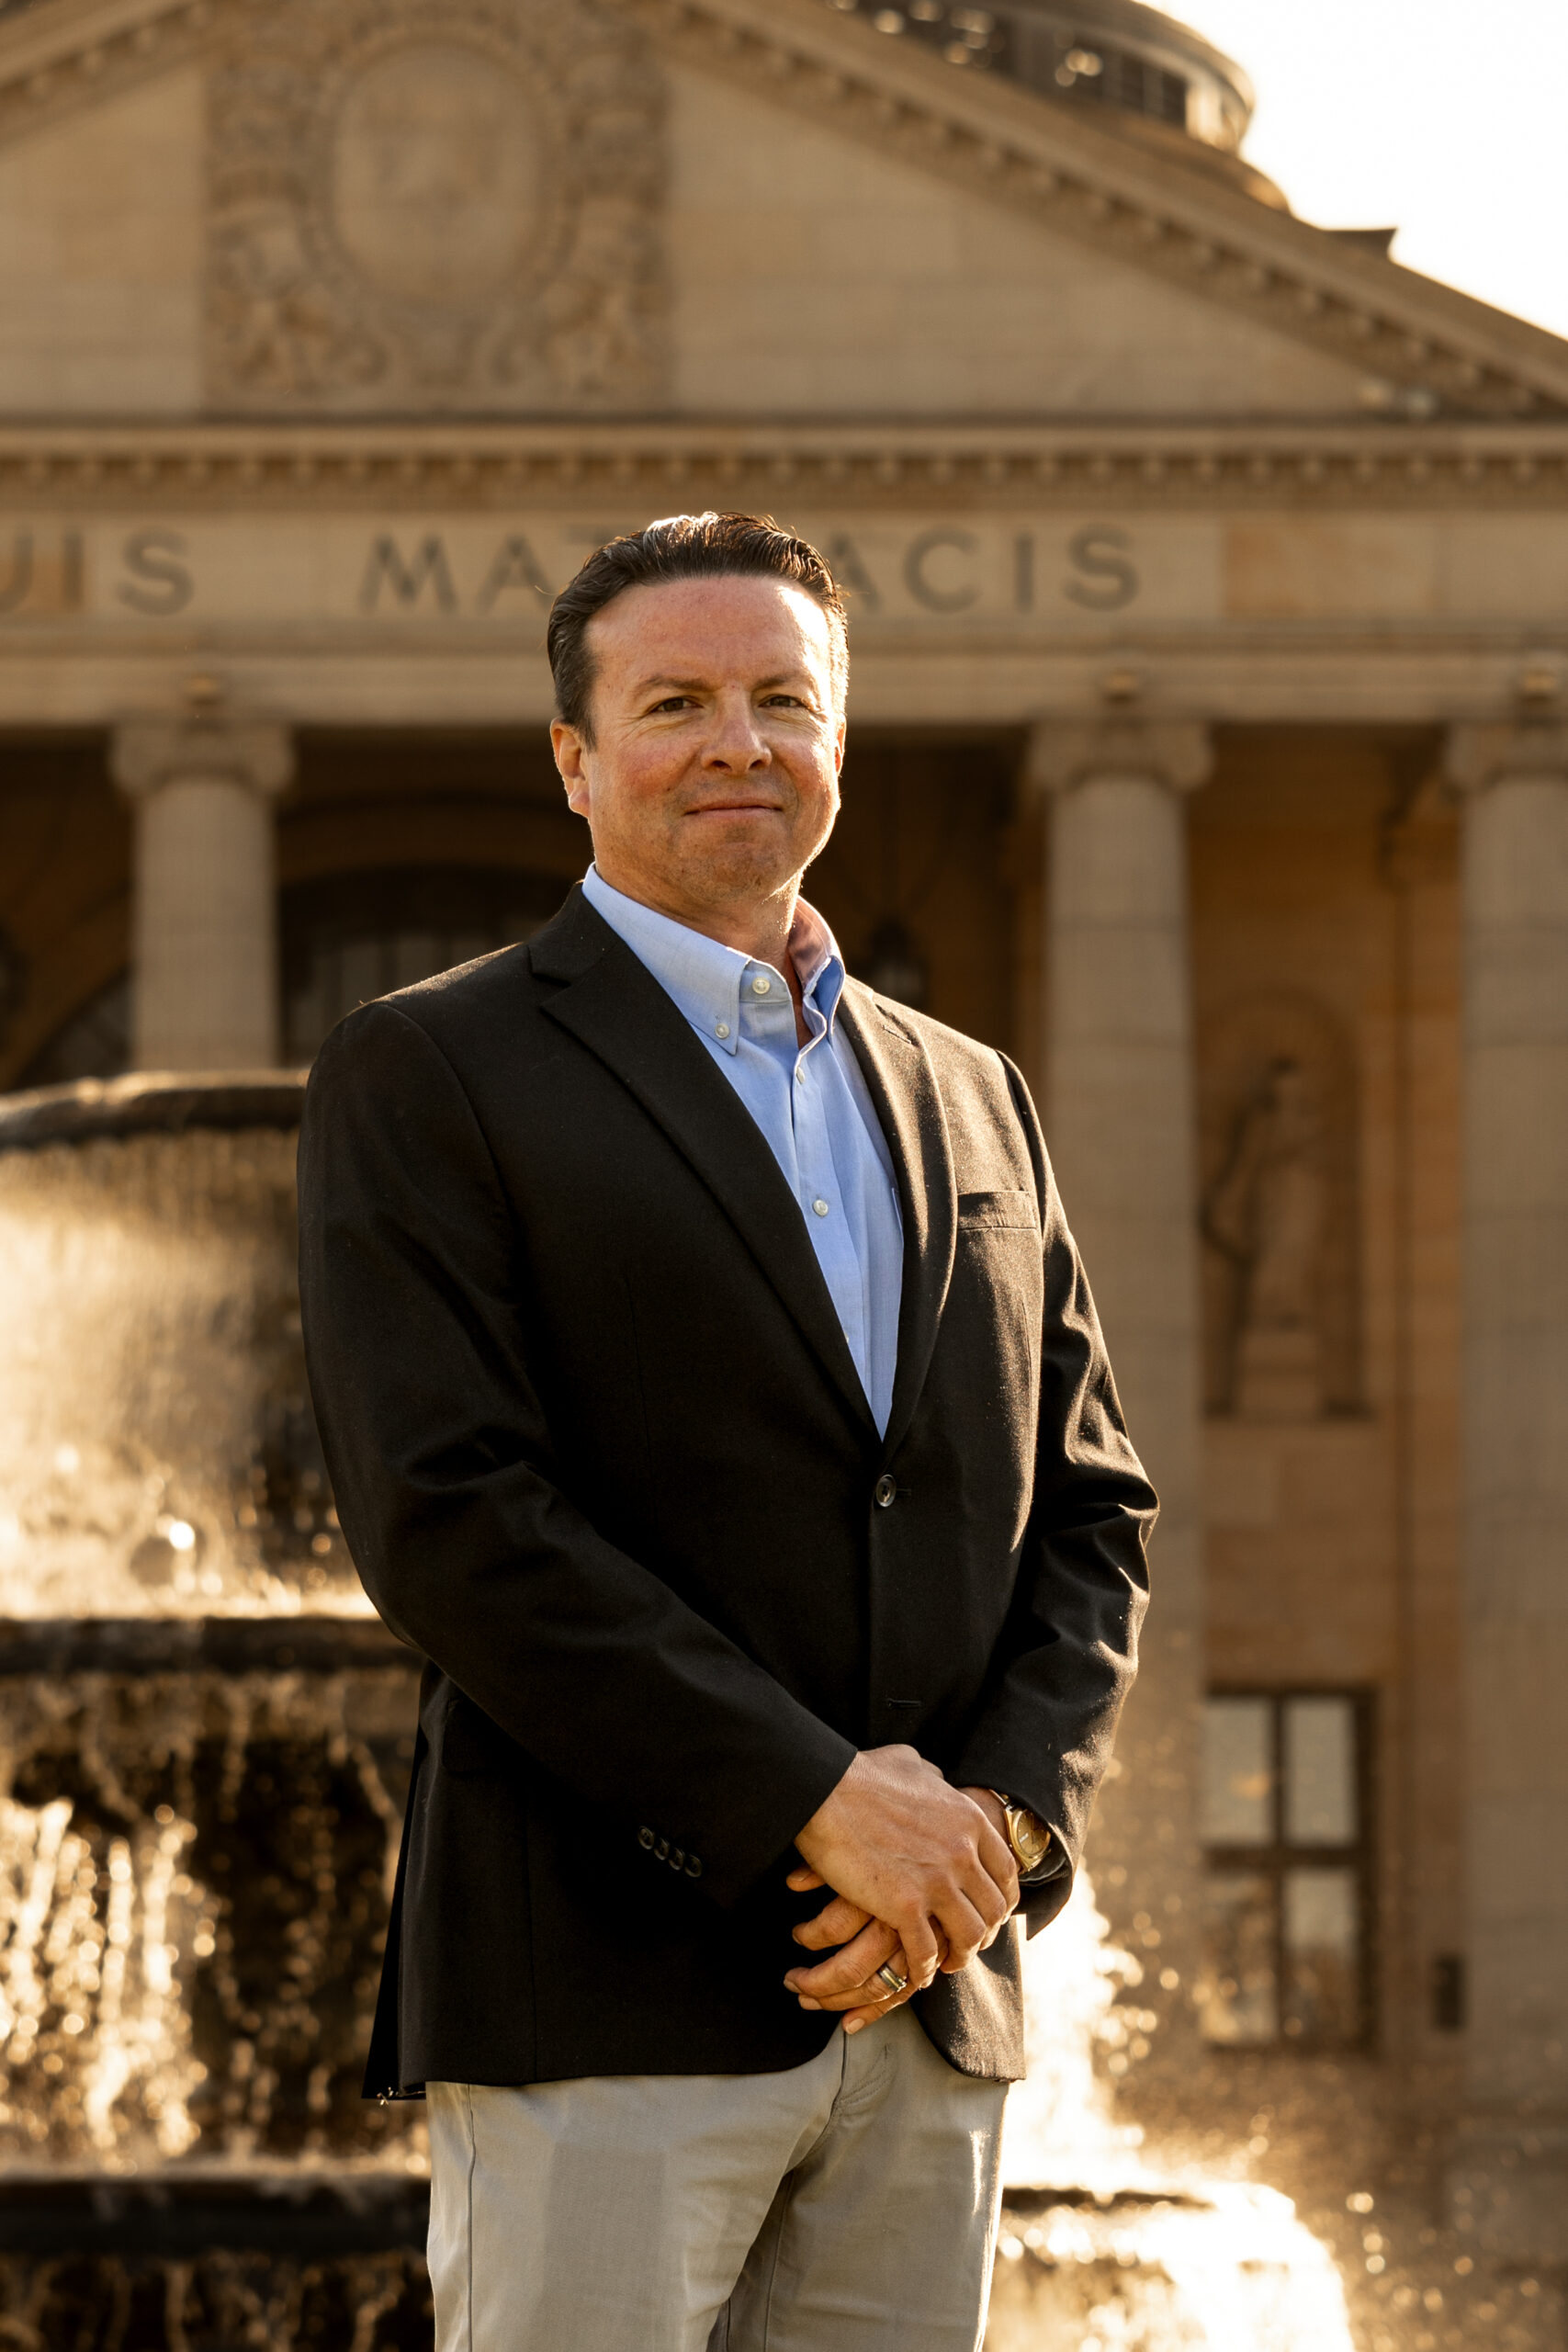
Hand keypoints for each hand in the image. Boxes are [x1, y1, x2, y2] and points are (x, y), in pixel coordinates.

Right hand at [792, 1746, 1018, 1994]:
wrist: (824, 1791)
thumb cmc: (860, 1775)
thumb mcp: (911, 1764)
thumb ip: (934, 1778)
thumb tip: (938, 1779)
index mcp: (968, 1820)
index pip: (1006, 1871)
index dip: (1001, 1898)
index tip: (989, 1911)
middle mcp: (962, 1853)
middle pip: (993, 1908)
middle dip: (985, 1932)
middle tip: (968, 1943)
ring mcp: (936, 1882)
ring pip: (969, 1935)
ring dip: (960, 1955)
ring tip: (946, 1963)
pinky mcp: (904, 1907)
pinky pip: (926, 1951)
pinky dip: (924, 1968)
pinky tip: (915, 1972)